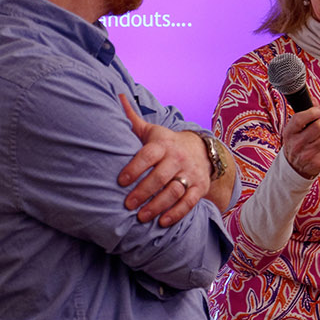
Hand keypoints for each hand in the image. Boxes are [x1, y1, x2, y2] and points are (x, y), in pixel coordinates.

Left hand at [117, 94, 211, 226]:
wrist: (201, 150)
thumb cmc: (167, 143)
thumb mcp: (152, 131)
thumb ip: (132, 119)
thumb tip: (117, 96)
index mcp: (163, 144)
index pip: (148, 155)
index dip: (134, 168)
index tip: (120, 182)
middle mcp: (178, 158)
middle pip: (160, 176)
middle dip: (143, 192)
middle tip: (127, 204)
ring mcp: (191, 173)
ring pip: (174, 191)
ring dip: (158, 205)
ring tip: (141, 217)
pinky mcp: (200, 187)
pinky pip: (189, 202)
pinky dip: (176, 213)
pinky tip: (162, 222)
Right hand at [281, 105, 319, 179]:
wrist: (294, 167)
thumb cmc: (296, 143)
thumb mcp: (294, 129)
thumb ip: (304, 114)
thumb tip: (314, 100)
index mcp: (289, 133)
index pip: (300, 118)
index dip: (313, 111)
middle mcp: (296, 144)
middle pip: (318, 126)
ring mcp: (307, 154)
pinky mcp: (317, 162)